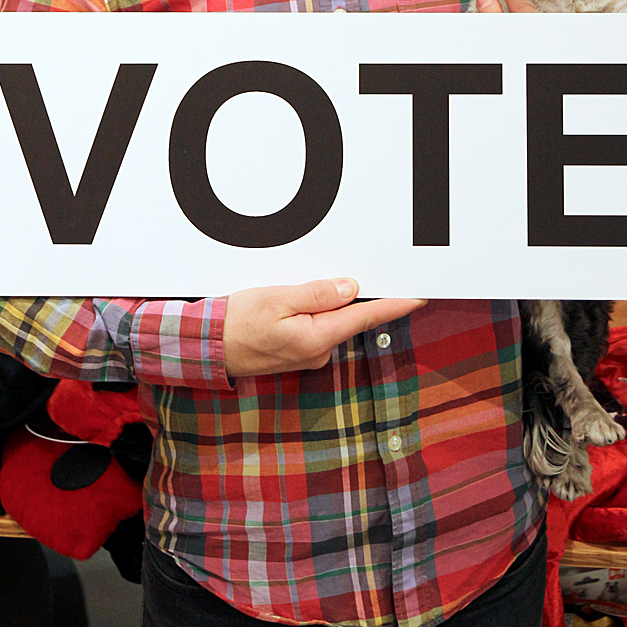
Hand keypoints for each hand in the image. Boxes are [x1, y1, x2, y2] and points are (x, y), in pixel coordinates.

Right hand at [222, 279, 426, 377]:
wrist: (206, 349)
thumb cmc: (236, 323)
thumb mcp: (276, 298)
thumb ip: (317, 294)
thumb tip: (351, 288)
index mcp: (316, 337)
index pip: (366, 317)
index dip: (396, 305)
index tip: (420, 296)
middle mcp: (318, 351)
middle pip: (351, 317)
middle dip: (363, 297)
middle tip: (376, 271)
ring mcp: (308, 354)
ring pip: (333, 321)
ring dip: (334, 304)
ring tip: (323, 282)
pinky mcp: (297, 352)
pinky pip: (318, 327)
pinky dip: (318, 312)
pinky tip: (305, 299)